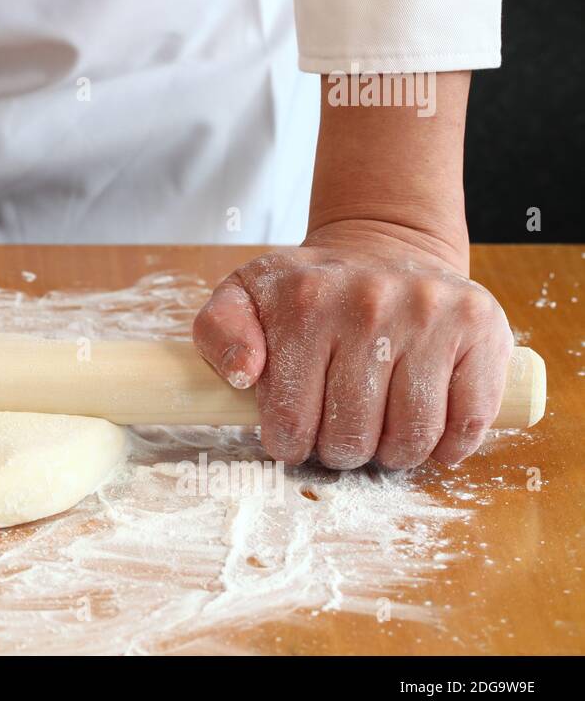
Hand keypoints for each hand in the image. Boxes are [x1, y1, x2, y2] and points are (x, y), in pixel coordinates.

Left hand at [192, 221, 513, 468]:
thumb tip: (243, 375)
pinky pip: (469, 420)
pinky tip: (428, 432)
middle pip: (352, 435)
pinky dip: (448, 445)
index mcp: (305, 302)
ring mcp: (431, 314)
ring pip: (411, 436)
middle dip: (340, 451)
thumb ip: (219, 332)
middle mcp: (370, 303)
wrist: (383, 246)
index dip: (290, 444)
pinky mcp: (482, 327)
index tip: (293, 435)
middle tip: (339, 434)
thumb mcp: (244, 296)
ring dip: (392, 454)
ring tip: (379, 433)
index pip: (291, 419)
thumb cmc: (307, 290)